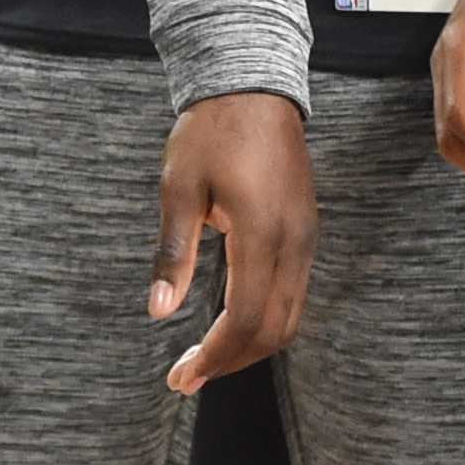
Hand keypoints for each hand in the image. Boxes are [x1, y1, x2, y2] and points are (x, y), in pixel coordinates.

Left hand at [149, 90, 314, 391]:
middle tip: (185, 377)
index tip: (180, 376)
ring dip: (248, 346)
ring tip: (203, 359)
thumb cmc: (210, 133)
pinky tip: (228, 323)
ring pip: (288, 317)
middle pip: (274, 331)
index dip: (214, 357)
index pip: (245, 320)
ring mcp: (305, 239)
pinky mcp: (305, 232)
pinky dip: (263, 321)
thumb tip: (159, 312)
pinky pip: (293, 294)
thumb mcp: (179, 189)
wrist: (254, 87)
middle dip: (230, 361)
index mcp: (262, 234)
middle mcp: (294, 244)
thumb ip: (173, 253)